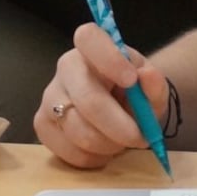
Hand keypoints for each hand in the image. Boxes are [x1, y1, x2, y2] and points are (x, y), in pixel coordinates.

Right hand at [35, 23, 170, 168]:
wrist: (120, 111)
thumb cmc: (134, 94)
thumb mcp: (152, 88)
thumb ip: (154, 84)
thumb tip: (147, 76)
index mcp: (92, 48)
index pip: (89, 37)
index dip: (109, 58)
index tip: (132, 81)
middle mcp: (66, 67)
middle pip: (87, 98)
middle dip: (118, 126)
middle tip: (140, 138)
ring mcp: (49, 96)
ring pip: (77, 129)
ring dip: (108, 145)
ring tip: (121, 143)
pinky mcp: (42, 124)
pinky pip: (67, 149)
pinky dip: (92, 158)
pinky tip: (103, 151)